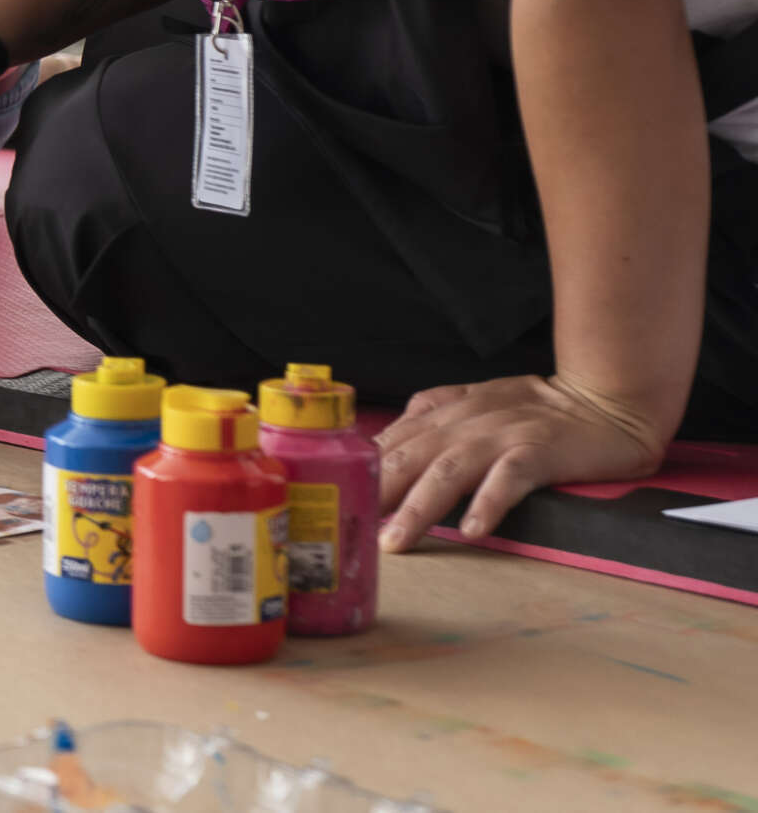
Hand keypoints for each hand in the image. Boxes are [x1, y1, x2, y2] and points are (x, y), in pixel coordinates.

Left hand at [377, 373, 668, 549]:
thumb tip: (387, 443)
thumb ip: (431, 418)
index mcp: (444, 411)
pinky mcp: (540, 451)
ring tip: (397, 540)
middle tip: (350, 527)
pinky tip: (474, 531)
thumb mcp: (473, 403)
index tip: (334, 501)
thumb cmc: (536, 408)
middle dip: (375, 493)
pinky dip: (489, 502)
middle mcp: (465, 420)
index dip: (361, 472)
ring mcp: (501, 435)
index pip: (391, 442)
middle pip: (410, 457)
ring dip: (419, 507)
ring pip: (449, 470)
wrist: (604, 398)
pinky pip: (509, 478)